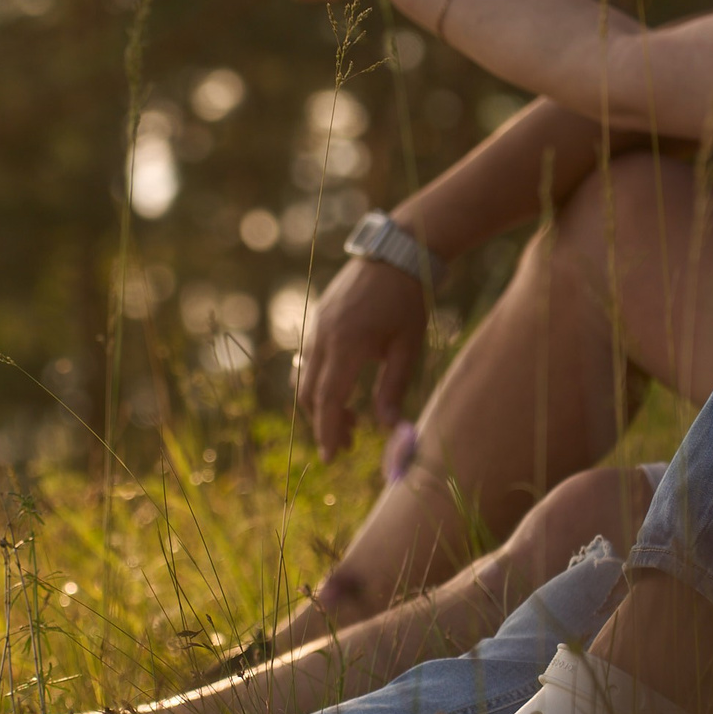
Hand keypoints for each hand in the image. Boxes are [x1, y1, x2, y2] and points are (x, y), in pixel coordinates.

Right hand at [296, 253, 428, 458]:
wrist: (393, 255)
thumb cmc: (407, 302)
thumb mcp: (407, 348)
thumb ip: (393, 389)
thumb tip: (388, 428)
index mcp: (347, 346)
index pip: (328, 401)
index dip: (327, 432)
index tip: (331, 458)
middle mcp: (323, 338)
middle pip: (310, 395)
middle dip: (324, 423)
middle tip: (349, 442)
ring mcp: (316, 327)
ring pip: (304, 378)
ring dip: (321, 404)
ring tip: (351, 417)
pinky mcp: (317, 319)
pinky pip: (307, 359)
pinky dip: (319, 381)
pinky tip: (341, 387)